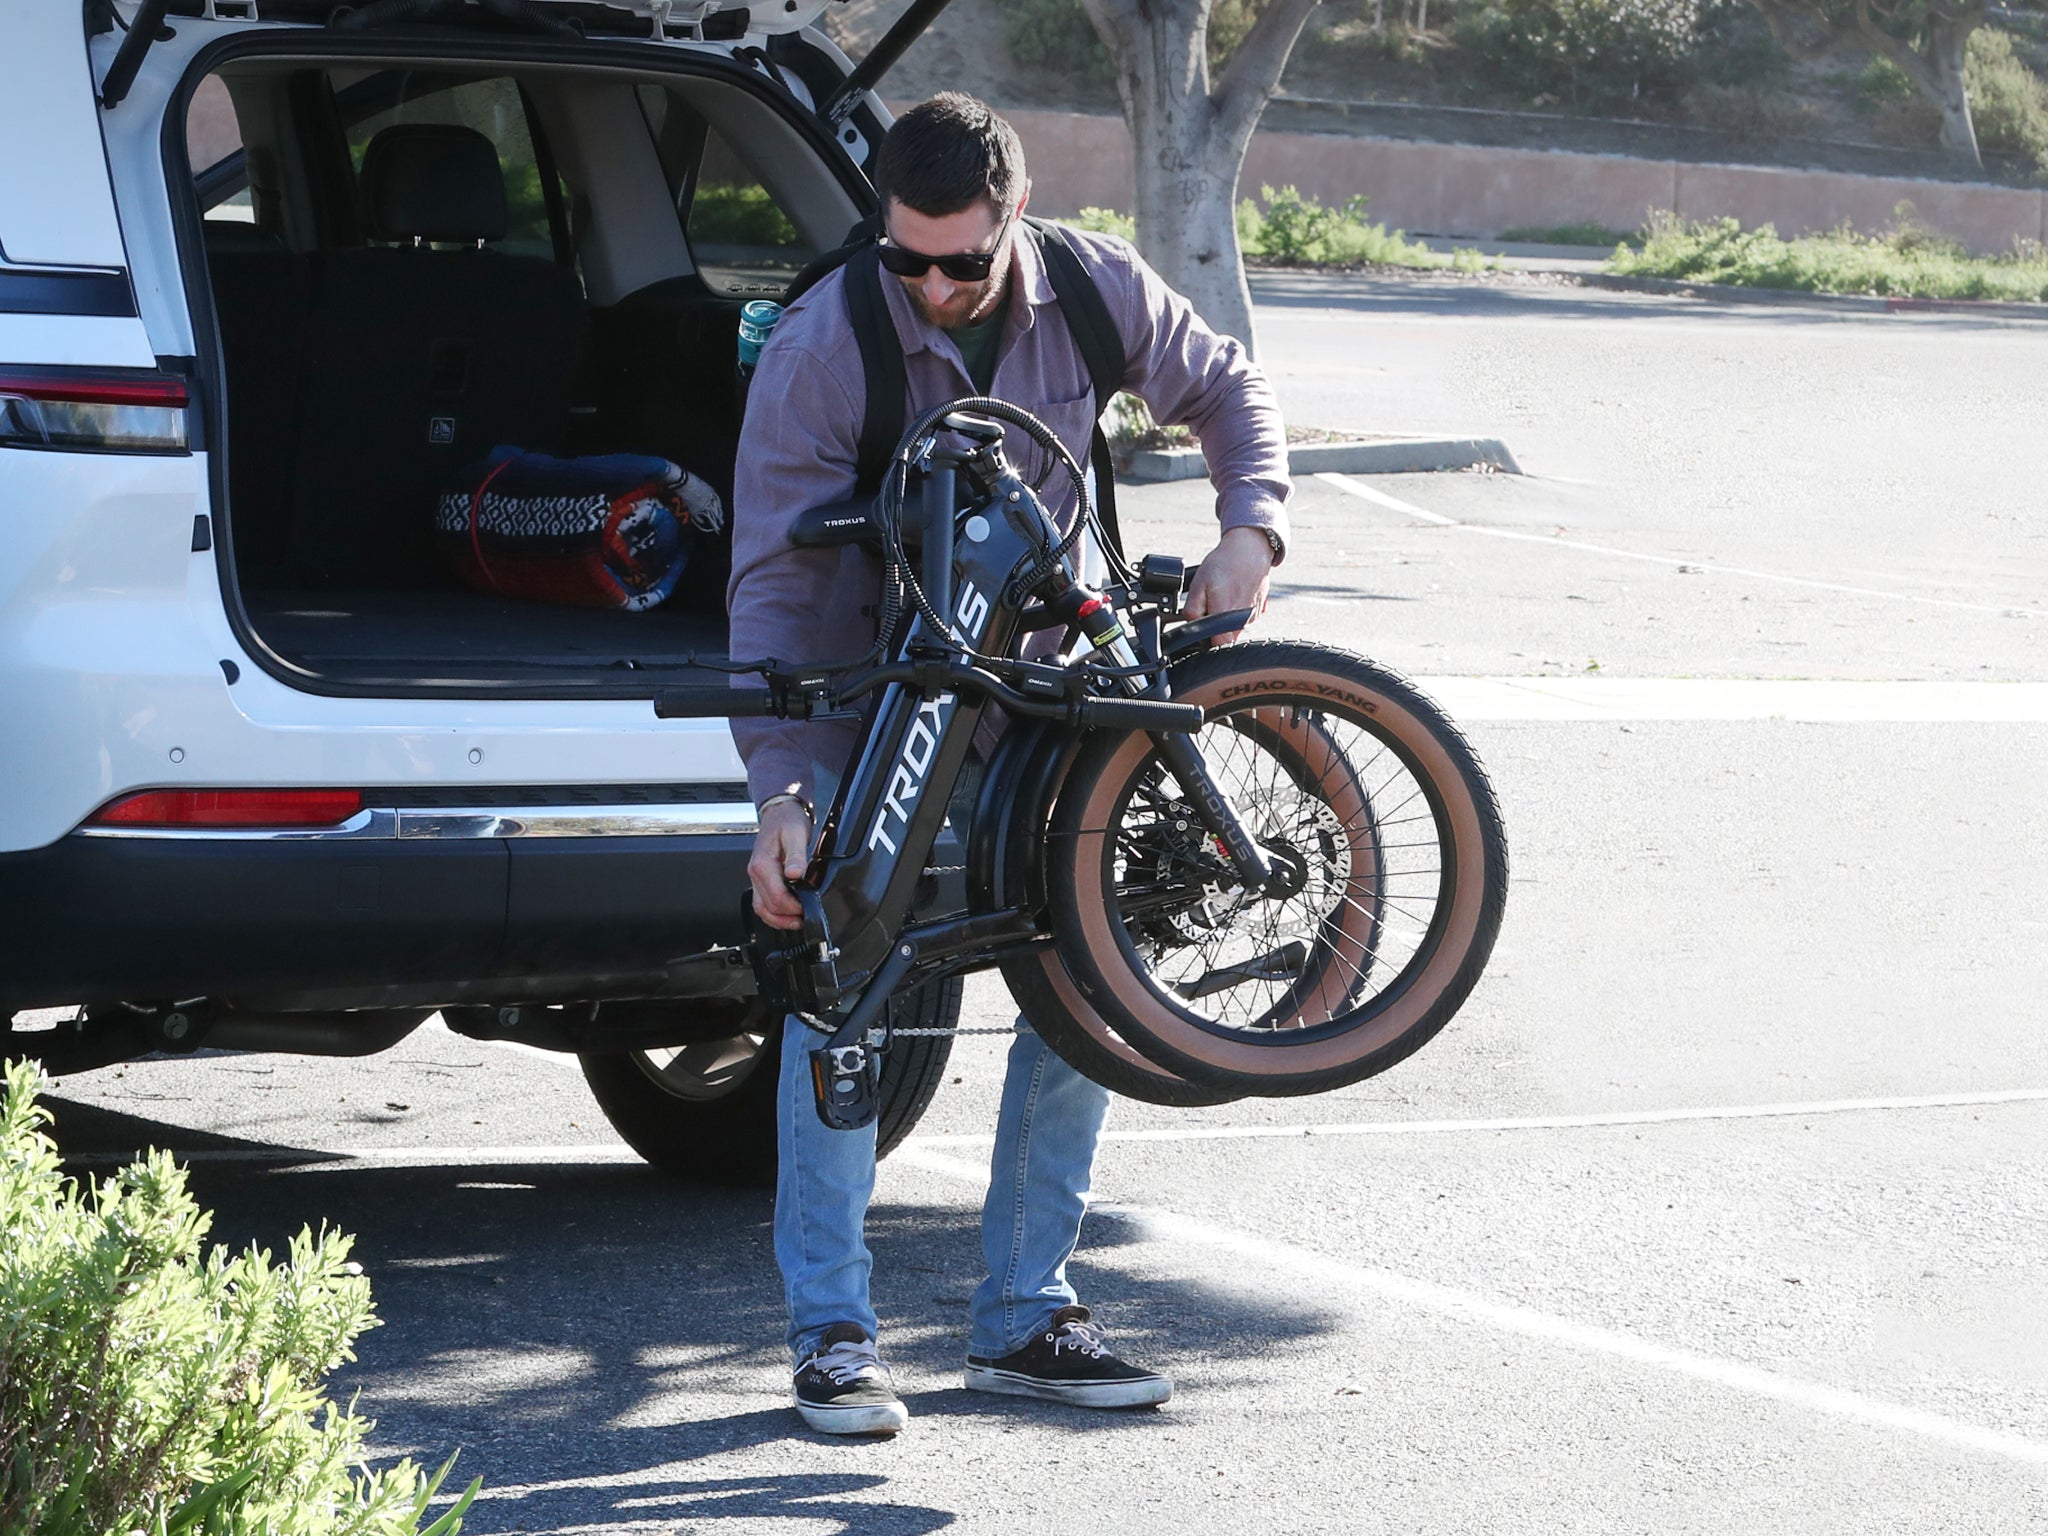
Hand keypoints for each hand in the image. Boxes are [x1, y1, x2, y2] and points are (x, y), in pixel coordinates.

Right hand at [747, 798, 813, 929]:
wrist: (780, 813)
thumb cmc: (787, 821)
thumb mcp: (796, 834)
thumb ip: (796, 856)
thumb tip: (796, 874)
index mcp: (762, 864)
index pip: (775, 896)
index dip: (792, 907)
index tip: (806, 908)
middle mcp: (755, 873)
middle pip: (767, 906)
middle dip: (786, 916)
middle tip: (804, 918)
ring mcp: (756, 877)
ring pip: (761, 908)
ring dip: (777, 919)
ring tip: (795, 922)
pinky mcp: (760, 879)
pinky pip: (761, 903)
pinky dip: (772, 913)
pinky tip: (785, 915)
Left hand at [1184, 525, 1276, 643]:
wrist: (1249, 548)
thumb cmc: (1224, 564)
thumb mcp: (1198, 585)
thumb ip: (1192, 610)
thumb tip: (1191, 625)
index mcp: (1226, 616)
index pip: (1218, 647)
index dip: (1207, 646)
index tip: (1201, 635)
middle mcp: (1243, 620)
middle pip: (1226, 638)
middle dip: (1215, 628)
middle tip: (1210, 606)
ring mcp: (1253, 615)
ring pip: (1234, 628)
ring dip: (1226, 619)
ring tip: (1222, 596)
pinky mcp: (1259, 608)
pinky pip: (1244, 618)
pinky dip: (1236, 610)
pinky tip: (1232, 593)